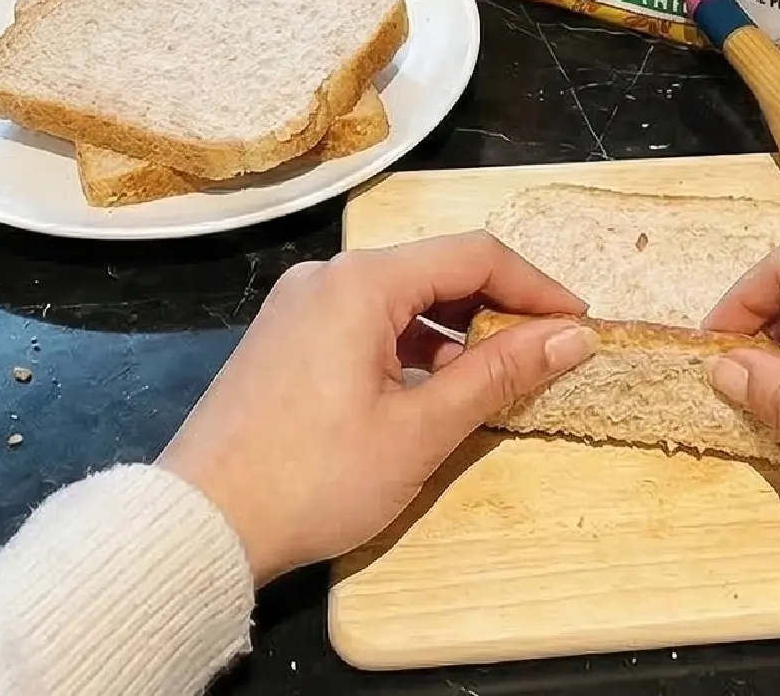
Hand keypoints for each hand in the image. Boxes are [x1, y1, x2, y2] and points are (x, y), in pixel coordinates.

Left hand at [157, 232, 596, 584]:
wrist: (200, 524)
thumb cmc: (314, 478)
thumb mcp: (421, 430)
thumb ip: (499, 374)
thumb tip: (572, 336)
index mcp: (362, 282)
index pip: (475, 255)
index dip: (537, 287)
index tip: (579, 326)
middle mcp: (327, 278)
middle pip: (438, 270)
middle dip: (499, 309)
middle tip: (547, 355)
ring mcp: (300, 308)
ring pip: (402, 301)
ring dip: (456, 334)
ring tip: (496, 384)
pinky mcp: (285, 342)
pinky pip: (367, 325)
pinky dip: (412, 349)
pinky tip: (433, 395)